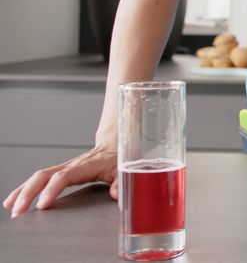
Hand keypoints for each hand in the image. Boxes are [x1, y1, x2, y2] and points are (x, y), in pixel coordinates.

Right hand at [3, 145, 118, 216]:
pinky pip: (40, 180)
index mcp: (84, 166)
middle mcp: (70, 166)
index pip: (63, 177)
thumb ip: (120, 182)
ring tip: (11, 208)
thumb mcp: (123, 170)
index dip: (51, 190)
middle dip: (28, 193)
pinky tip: (15, 201)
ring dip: (22, 191)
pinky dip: (25, 189)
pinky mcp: (59, 172)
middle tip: (18, 211)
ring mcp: (63, 168)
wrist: (114, 147)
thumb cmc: (117, 160)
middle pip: (43, 176)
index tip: (42, 205)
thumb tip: (115, 194)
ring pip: (38, 177)